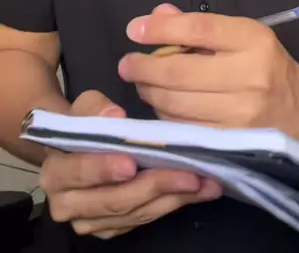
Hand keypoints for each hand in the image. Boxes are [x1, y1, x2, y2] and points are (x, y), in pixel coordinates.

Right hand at [39, 89, 221, 239]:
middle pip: (114, 201)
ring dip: (173, 198)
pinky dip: (172, 205)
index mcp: (56, 173)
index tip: (132, 163)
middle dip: (154, 186)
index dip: (104, 169)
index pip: (79, 173)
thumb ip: (95, 108)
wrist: (76, 150)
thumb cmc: (84, 123)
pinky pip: (144, 220)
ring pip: (134, 214)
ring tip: (204, 182)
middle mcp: (67, 205)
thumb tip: (114, 116)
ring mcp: (90, 222)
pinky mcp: (111, 229)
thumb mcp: (84, 106)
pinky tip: (198, 192)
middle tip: (189, 175)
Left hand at [118, 4, 298, 142]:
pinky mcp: (231, 142)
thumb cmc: (266, 64)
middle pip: (179, 72)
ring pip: (176, 104)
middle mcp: (250, 76)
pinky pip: (183, 128)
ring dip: (150, 92)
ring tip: (143, 83)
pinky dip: (165, 116)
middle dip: (144, 67)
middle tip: (127, 64)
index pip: (198, 29)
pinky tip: (163, 105)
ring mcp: (241, 114)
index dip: (161, 29)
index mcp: (253, 40)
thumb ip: (199, 25)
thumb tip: (157, 15)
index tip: (134, 29)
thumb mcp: (241, 35)